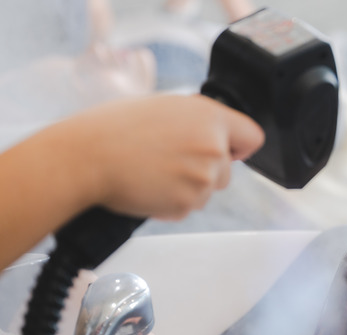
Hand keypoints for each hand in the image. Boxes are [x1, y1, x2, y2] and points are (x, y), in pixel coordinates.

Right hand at [66, 94, 263, 219]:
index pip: (251, 137)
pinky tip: (147, 187)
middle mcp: (213, 147)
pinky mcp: (187, 203)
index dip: (239, 146)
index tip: (229, 151)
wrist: (86, 157)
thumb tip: (213, 132)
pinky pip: (187, 208)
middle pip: (226, 171)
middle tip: (168, 162)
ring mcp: (202, 178)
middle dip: (204, 171)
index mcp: (210, 117)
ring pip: (206, 191)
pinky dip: (170, 204)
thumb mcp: (164, 108)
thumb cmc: (115, 128)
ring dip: (186, 188)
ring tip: (153, 172)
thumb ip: (197, 121)